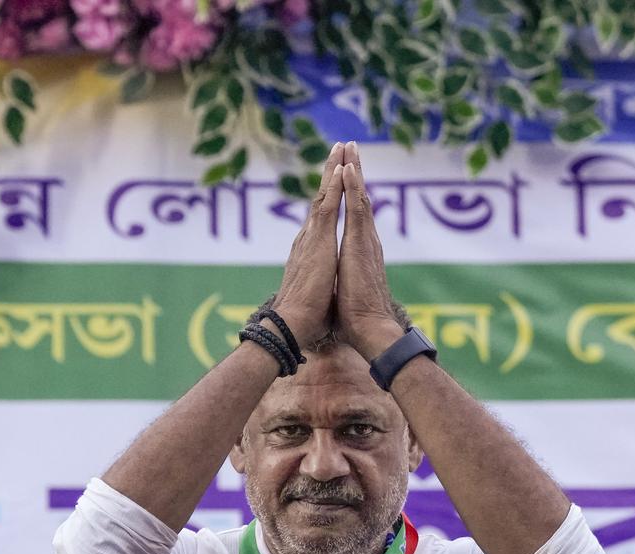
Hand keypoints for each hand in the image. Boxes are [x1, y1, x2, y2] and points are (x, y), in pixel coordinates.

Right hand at [271, 142, 345, 347]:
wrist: (293, 324)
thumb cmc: (305, 318)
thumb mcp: (316, 295)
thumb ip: (317, 285)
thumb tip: (317, 293)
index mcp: (310, 253)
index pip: (321, 219)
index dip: (328, 197)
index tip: (335, 179)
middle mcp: (308, 240)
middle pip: (321, 200)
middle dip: (330, 174)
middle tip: (338, 150)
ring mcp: (311, 237)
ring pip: (323, 195)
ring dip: (333, 170)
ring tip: (341, 147)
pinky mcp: (317, 240)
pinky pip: (326, 205)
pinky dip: (333, 186)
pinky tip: (341, 168)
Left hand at [335, 142, 405, 359]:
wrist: (370, 329)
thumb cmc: (358, 318)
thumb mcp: (348, 290)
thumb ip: (349, 279)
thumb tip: (345, 282)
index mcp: (361, 251)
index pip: (355, 215)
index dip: (350, 192)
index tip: (346, 171)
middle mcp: (366, 241)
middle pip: (360, 199)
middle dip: (354, 172)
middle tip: (350, 146)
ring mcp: (365, 241)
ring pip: (360, 197)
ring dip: (354, 170)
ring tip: (350, 147)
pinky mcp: (361, 245)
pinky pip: (356, 209)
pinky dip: (353, 188)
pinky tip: (349, 169)